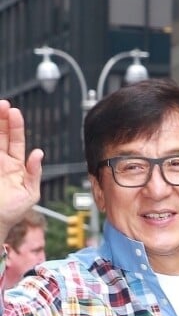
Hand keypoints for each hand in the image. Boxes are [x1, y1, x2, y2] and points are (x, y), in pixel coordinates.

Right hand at [0, 100, 43, 239]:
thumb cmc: (14, 210)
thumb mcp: (30, 192)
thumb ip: (34, 173)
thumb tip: (38, 153)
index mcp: (16, 165)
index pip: (16, 140)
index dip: (15, 126)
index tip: (13, 111)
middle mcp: (2, 161)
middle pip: (1, 134)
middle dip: (1, 119)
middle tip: (2, 104)